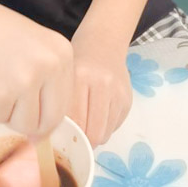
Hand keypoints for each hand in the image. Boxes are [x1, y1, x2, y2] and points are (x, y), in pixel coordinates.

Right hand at [0, 0, 73, 138]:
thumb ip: (47, 83)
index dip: (45, 111)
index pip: (65, 104)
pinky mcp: (1, 94)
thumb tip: (44, 135)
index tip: (28, 101)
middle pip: (50, 121)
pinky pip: (1, 119)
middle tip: (12, 102)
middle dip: (30, 120)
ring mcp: (26, 80)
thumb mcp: (35, 49)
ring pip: (26, 125)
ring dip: (9, 114)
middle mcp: (50, 66)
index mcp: (63, 54)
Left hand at [70, 24, 132, 147]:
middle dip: (82, 142)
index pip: (75, 121)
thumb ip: (63, 105)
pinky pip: (114, 126)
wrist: (103, 44)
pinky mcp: (128, 99)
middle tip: (73, 139)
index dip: (67, 136)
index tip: (59, 140)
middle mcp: (102, 84)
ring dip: (94, 136)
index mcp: (80, 77)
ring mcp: (118, 92)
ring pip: (105, 133)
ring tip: (85, 126)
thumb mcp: (65, 78)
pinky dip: (104, 127)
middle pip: (93, 132)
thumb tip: (59, 139)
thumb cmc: (77, 63)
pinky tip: (98, 115)